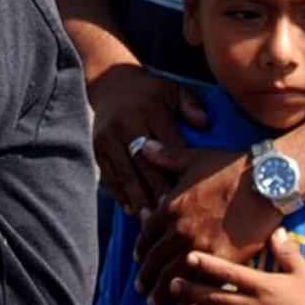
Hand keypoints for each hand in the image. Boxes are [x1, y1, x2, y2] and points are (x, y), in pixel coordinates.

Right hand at [86, 63, 207, 217]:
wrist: (111, 83)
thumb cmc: (151, 91)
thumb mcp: (174, 90)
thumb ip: (191, 106)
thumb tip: (205, 124)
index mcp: (150, 111)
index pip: (168, 145)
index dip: (179, 170)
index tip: (191, 193)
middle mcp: (127, 125)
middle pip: (146, 164)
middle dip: (159, 191)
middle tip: (172, 215)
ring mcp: (109, 138)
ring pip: (126, 173)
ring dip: (139, 199)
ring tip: (150, 222)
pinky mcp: (98, 147)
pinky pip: (109, 174)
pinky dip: (120, 194)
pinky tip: (131, 210)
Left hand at [133, 145, 280, 304]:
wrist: (265, 181)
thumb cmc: (229, 167)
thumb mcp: (191, 158)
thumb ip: (164, 156)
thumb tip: (142, 146)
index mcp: (170, 208)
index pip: (147, 235)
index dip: (141, 250)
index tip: (138, 260)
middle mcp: (180, 230)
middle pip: (156, 260)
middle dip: (146, 277)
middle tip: (141, 290)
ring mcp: (202, 247)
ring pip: (175, 276)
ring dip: (163, 292)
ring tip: (157, 303)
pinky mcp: (225, 260)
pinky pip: (204, 283)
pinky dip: (193, 296)